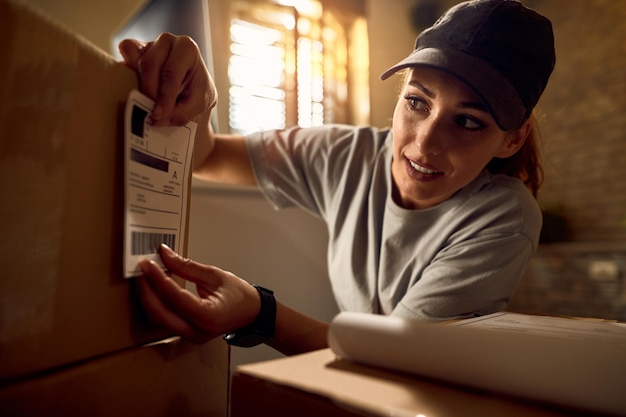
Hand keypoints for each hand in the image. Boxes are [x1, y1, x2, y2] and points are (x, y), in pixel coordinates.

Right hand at [118, 33, 216, 126]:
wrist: (192, 91)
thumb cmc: (197, 93)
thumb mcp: (199, 105)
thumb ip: (181, 113)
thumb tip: (155, 119)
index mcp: (187, 48)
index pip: (171, 72)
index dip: (164, 96)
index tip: (159, 115)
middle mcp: (166, 41)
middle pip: (150, 64)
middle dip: (150, 91)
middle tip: (151, 112)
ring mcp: (148, 45)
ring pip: (135, 61)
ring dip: (140, 85)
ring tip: (147, 103)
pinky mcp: (133, 52)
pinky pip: (123, 58)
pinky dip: (127, 75)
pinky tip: (137, 90)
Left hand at [137, 244, 259, 343]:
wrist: (252, 314)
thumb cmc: (239, 295)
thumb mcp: (215, 275)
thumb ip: (187, 267)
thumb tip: (165, 254)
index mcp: (208, 317)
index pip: (175, 298)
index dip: (158, 279)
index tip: (147, 263)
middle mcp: (197, 331)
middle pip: (160, 313)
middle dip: (146, 290)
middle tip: (141, 269)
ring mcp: (190, 336)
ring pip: (159, 318)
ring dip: (149, 297)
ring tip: (147, 275)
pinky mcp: (186, 333)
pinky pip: (165, 319)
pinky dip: (158, 302)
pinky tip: (156, 287)